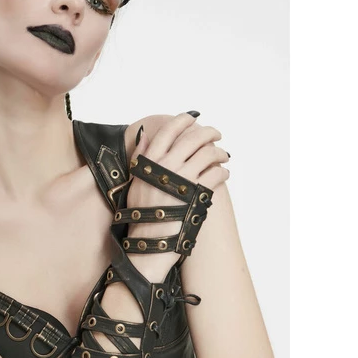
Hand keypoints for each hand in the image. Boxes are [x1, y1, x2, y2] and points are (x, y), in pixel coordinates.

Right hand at [126, 112, 229, 237]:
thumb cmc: (141, 211)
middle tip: (216, 134)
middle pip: (193, 138)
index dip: (183, 120)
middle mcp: (166, 165)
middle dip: (209, 133)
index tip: (193, 118)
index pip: (169, 131)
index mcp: (150, 161)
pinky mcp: (197, 192)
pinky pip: (216, 173)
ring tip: (223, 157)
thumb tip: (144, 134)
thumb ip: (141, 156)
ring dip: (219, 152)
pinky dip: (223, 171)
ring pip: (208, 153)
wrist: (150, 239)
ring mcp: (182, 178)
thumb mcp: (135, 180)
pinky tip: (223, 174)